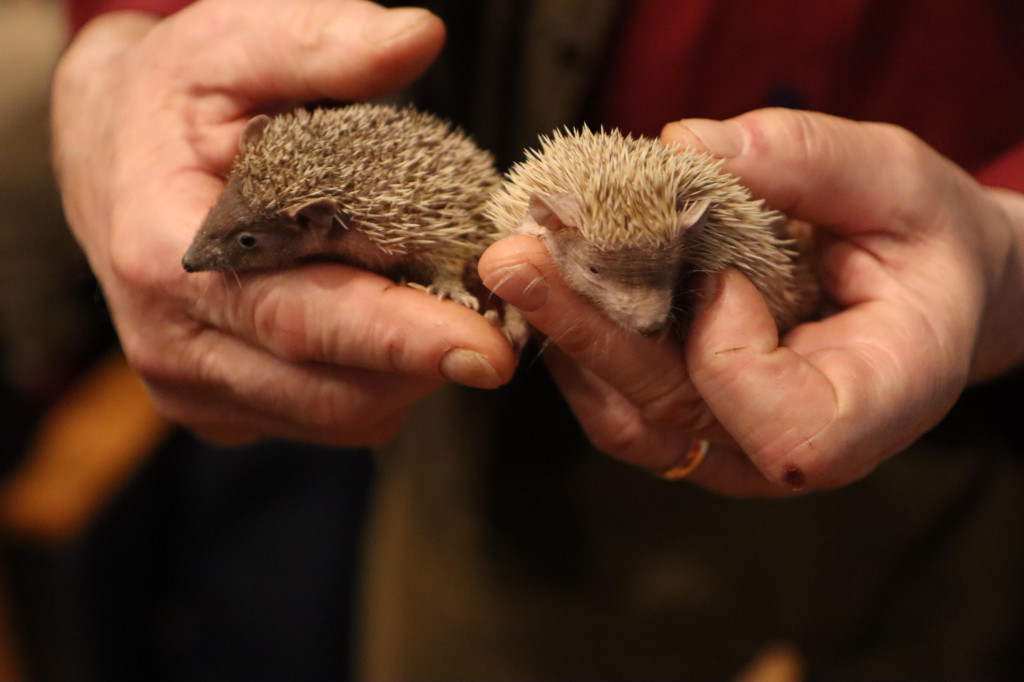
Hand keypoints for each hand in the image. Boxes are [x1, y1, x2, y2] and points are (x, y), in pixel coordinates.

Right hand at [51, 0, 517, 445]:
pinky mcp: (217, 408)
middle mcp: (172, 344)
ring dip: (408, 377)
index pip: (301, 319)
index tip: (486, 348)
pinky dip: (376, 385)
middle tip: (499, 320)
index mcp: (167, 257)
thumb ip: (320, 42)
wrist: (107, 152)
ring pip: (338, 416)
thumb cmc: (174, 97)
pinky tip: (394, 330)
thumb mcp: (231, 44)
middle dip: (427, 364)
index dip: (400, 337)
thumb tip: (418, 37)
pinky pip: (322, 419)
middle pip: (332, 390)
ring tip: (445, 312)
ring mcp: (190, 387)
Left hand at [479, 108, 1023, 495]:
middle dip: (588, 332)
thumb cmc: (923, 246)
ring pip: (627, 420)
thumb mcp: (897, 184)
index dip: (734, 355)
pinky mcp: (690, 426)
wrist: (917, 295)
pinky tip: (553, 288)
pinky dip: (579, 347)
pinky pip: (616, 406)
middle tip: (514, 260)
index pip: (785, 430)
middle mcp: (792, 452)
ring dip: (567, 339)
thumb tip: (689, 143)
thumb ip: (810, 163)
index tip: (721, 277)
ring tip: (518, 264)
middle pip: (673, 417)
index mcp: (876, 407)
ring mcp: (733, 450)